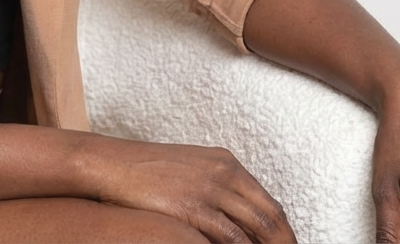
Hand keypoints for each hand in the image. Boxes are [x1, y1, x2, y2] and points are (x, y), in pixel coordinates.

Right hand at [84, 136, 295, 242]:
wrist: (115, 164)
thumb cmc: (148, 171)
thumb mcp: (191, 172)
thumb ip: (217, 192)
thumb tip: (238, 222)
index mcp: (226, 163)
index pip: (270, 205)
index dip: (285, 235)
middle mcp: (224, 173)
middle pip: (271, 219)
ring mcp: (210, 189)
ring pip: (257, 231)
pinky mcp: (193, 208)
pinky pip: (230, 239)